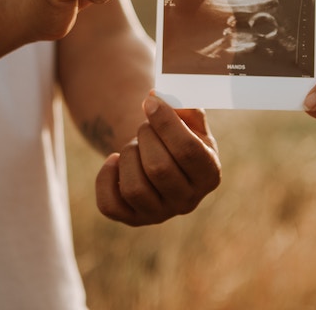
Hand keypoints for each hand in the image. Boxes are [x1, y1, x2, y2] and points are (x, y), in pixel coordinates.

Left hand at [95, 94, 220, 225]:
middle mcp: (188, 201)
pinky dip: (106, 177)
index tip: (150, 101)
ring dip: (128, 155)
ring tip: (134, 145)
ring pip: (134, 189)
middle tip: (145, 127)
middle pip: (159, 169)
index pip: (188, 150)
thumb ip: (182, 104)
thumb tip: (155, 97)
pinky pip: (109, 205)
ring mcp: (159, 214)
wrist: (160, 157)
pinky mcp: (132, 219)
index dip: (165, 122)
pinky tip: (115, 161)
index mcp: (210, 174)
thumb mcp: (189, 119)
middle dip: (145, 137)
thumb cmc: (177, 134)